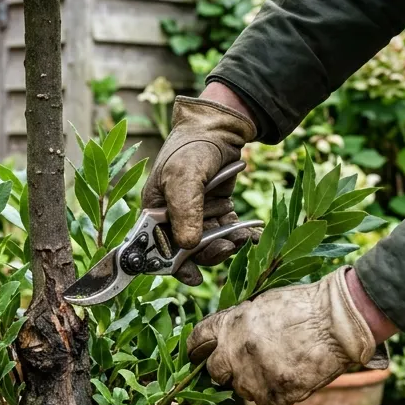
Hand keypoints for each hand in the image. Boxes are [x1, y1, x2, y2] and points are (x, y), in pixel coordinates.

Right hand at [142, 92, 258, 285]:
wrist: (219, 128)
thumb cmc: (191, 148)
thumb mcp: (184, 176)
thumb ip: (185, 211)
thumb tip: (188, 245)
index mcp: (154, 210)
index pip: (156, 247)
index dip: (170, 265)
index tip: (192, 276)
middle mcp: (172, 217)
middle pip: (185, 251)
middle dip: (206, 254)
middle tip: (225, 249)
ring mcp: (195, 215)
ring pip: (207, 245)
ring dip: (224, 245)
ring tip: (241, 239)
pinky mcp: (215, 211)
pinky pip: (224, 232)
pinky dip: (238, 236)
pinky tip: (251, 234)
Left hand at [185, 267, 389, 404]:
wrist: (337, 322)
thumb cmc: (303, 306)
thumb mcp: (261, 303)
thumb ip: (238, 322)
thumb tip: (224, 337)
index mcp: (229, 324)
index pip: (197, 339)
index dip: (197, 348)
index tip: (199, 354)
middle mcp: (235, 352)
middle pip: (215, 371)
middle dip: (228, 368)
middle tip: (248, 362)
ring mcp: (254, 377)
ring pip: (243, 389)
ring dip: (256, 382)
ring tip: (280, 365)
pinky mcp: (276, 395)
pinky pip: (268, 403)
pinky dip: (278, 396)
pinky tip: (293, 378)